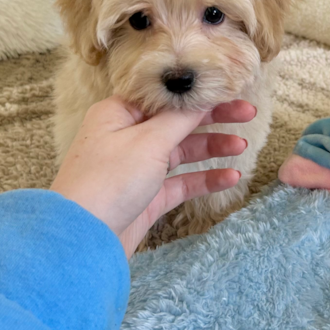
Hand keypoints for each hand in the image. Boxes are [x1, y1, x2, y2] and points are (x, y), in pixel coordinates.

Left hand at [50, 97, 255, 255]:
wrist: (81, 240)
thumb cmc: (108, 181)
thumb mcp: (148, 141)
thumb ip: (180, 119)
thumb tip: (202, 96)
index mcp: (119, 114)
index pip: (165, 97)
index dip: (197, 93)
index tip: (228, 89)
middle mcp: (126, 137)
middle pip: (176, 122)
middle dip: (212, 118)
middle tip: (248, 113)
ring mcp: (136, 169)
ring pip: (181, 152)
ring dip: (212, 148)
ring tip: (241, 147)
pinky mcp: (145, 197)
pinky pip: (181, 182)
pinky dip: (205, 179)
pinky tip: (230, 178)